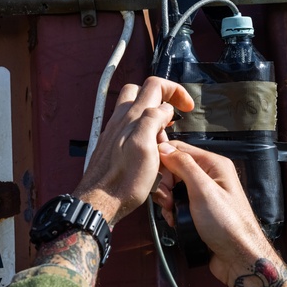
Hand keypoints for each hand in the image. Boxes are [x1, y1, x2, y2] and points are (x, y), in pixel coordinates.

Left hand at [75, 77, 193, 224]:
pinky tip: (150, 148)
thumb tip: (164, 108)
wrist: (100, 201)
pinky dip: (143, 130)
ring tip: (163, 134)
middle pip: (142, 90)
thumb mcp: (146, 148)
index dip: (176, 91)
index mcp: (132, 117)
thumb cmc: (124, 181)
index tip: (187, 107)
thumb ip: (153, 119)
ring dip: (152, 114)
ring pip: (134, 108)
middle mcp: (121, 119)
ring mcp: (114, 131)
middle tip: (174, 114)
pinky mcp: (111, 144)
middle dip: (162, 97)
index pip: (156, 85)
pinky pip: (129, 126)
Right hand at [155, 140, 276, 286]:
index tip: (156, 177)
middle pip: (174, 168)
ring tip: (171, 213)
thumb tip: (164, 146)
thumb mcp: (203, 190)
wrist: (238, 258)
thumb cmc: (227, 224)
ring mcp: (204, 193)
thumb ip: (183, 165)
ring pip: (174, 187)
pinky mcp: (199, 209)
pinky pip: (178, 203)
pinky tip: (174, 221)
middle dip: (165, 184)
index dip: (163, 160)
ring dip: (167, 200)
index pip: (179, 148)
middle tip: (167, 201)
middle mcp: (210, 175)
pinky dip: (172, 211)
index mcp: (214, 164)